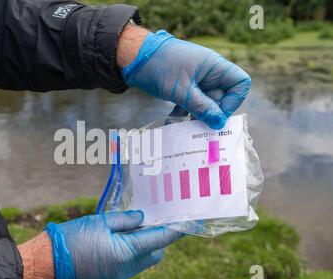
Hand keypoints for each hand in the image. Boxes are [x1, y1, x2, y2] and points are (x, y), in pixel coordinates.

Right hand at [45, 210, 182, 278]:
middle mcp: (127, 269)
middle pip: (154, 253)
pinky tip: (116, 240)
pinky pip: (128, 266)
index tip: (186, 222)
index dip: (174, 230)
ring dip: (142, 246)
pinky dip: (129, 253)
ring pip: (142, 261)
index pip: (160, 240)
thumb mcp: (100, 222)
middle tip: (146, 221)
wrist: (47, 265)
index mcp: (127, 252)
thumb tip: (142, 218)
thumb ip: (125, 220)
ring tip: (128, 228)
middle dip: (156, 238)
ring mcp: (118, 277)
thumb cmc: (72, 240)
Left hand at [122, 30, 250, 129]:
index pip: (240, 84)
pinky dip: (185, 112)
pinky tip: (173, 118)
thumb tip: (219, 123)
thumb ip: (201, 107)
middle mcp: (209, 73)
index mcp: (215, 67)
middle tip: (196, 124)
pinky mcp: (185, 87)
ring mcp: (197, 80)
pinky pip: (193, 103)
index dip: (233, 101)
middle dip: (211, 112)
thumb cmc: (159, 67)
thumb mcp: (181, 90)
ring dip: (196, 115)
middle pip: (222, 98)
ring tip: (183, 123)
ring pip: (206, 103)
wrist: (135, 57)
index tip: (216, 113)